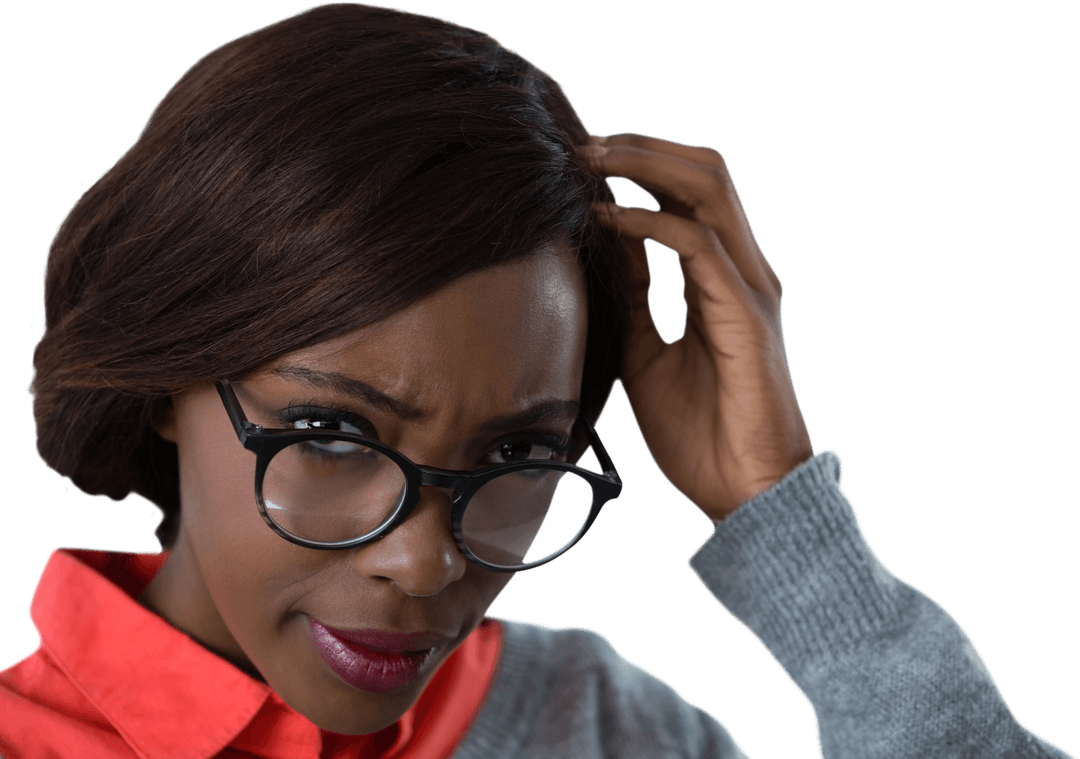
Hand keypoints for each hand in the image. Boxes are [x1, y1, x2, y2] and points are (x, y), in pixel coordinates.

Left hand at [580, 133, 813, 521]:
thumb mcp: (646, 352)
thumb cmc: (700, 432)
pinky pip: (698, 244)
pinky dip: (650, 222)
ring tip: (591, 159)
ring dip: (645, 164)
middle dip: (642, 147)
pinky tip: (608, 218)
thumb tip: (609, 244)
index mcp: (722, 279)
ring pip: (707, 189)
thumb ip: (635, 296)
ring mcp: (749, 287)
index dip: (639, 166)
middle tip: (583, 144)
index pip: (688, 193)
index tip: (583, 161)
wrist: (744, 492)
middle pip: (704, 172)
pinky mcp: (745, 313)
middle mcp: (743, 271)